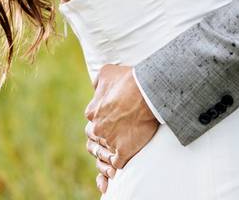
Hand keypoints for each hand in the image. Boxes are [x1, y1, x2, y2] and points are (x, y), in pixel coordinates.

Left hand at [84, 65, 159, 188]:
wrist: (147, 91)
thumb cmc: (129, 79)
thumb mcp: (107, 72)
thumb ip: (99, 82)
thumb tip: (95, 86)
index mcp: (92, 112)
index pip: (92, 124)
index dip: (100, 126)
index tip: (110, 125)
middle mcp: (97, 128)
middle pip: (95, 140)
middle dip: (101, 142)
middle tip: (112, 142)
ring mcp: (110, 141)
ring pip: (104, 155)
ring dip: (107, 158)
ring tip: (114, 159)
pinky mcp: (123, 151)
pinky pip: (117, 165)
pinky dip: (117, 167)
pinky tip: (121, 166)